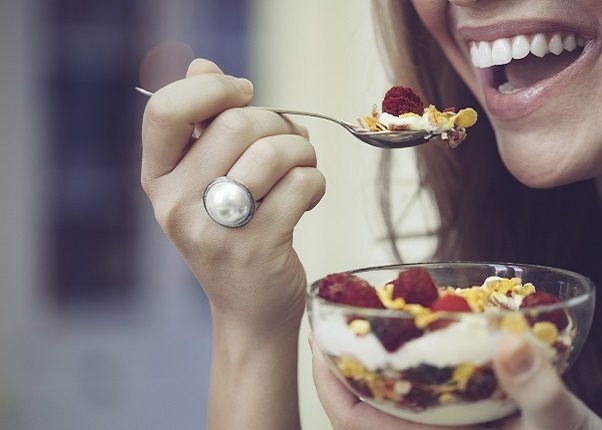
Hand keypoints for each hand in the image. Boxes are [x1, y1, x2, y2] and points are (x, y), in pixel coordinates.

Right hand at [141, 59, 325, 337]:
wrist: (251, 310)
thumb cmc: (234, 234)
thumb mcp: (207, 182)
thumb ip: (204, 125)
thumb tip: (201, 65)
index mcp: (158, 179)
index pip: (164, 110)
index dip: (212, 88)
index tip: (245, 94)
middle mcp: (176, 204)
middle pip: (236, 123)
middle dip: (278, 123)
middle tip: (290, 143)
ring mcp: (215, 229)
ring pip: (275, 150)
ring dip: (303, 149)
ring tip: (304, 166)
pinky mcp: (257, 247)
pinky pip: (303, 183)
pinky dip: (316, 182)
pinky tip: (309, 197)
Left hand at [311, 335, 601, 429]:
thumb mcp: (563, 426)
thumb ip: (539, 391)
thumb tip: (510, 343)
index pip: (357, 423)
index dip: (329, 385)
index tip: (316, 340)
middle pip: (366, 400)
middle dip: (346, 357)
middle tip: (335, 309)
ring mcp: (449, 423)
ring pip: (395, 389)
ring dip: (378, 352)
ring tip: (369, 309)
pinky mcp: (469, 407)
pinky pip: (428, 380)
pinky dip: (417, 351)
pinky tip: (421, 321)